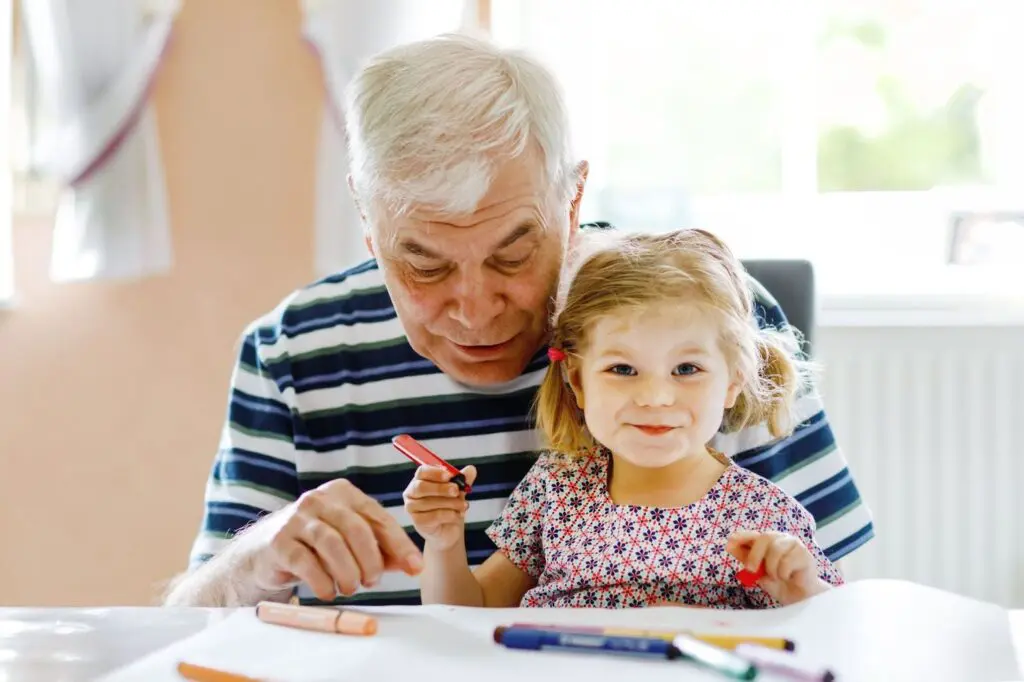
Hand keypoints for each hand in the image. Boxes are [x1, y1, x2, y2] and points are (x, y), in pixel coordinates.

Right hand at [244, 478, 423, 601]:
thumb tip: (413, 565)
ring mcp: (297, 518)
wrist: (263, 551)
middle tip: (372, 582)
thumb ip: (381, 551)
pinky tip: (328, 590)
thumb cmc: (315, 545)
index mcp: (343, 493)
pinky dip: (324, 582)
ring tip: (351, 587)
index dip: (399, 545)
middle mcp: (320, 499)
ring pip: (332, 544)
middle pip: (356, 529)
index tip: (415, 568)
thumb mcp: (349, 542)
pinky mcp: (279, 541)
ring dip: (348, 573)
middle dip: (371, 561)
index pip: (378, 517)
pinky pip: (307, 563)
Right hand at [403, 465, 477, 550]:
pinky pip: (434, 516)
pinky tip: (458, 515)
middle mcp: (411, 493)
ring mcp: (412, 508)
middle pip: (421, 487)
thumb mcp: (458, 491)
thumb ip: (463, 479)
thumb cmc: (449, 506)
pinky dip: (449, 514)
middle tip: (457, 491)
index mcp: (420, 480)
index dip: (435, 473)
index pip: (422, 471)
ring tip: (464, 505)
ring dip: (450, 503)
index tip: (450, 476)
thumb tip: (471, 469)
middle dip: (441, 488)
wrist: (449, 530)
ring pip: (429, 502)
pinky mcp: (417, 522)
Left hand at [726, 530, 829, 604]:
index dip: (742, 537)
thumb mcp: (758, 572)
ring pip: (776, 550)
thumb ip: (746, 559)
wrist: (799, 597)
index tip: (730, 542)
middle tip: (751, 570)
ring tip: (776, 577)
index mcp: (768, 541)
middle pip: (764, 538)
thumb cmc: (779, 582)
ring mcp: (794, 544)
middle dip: (755, 555)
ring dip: (771, 568)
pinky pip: (787, 562)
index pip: (753, 534)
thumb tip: (730, 546)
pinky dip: (783, 573)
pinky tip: (788, 577)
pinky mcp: (805, 554)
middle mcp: (781, 538)